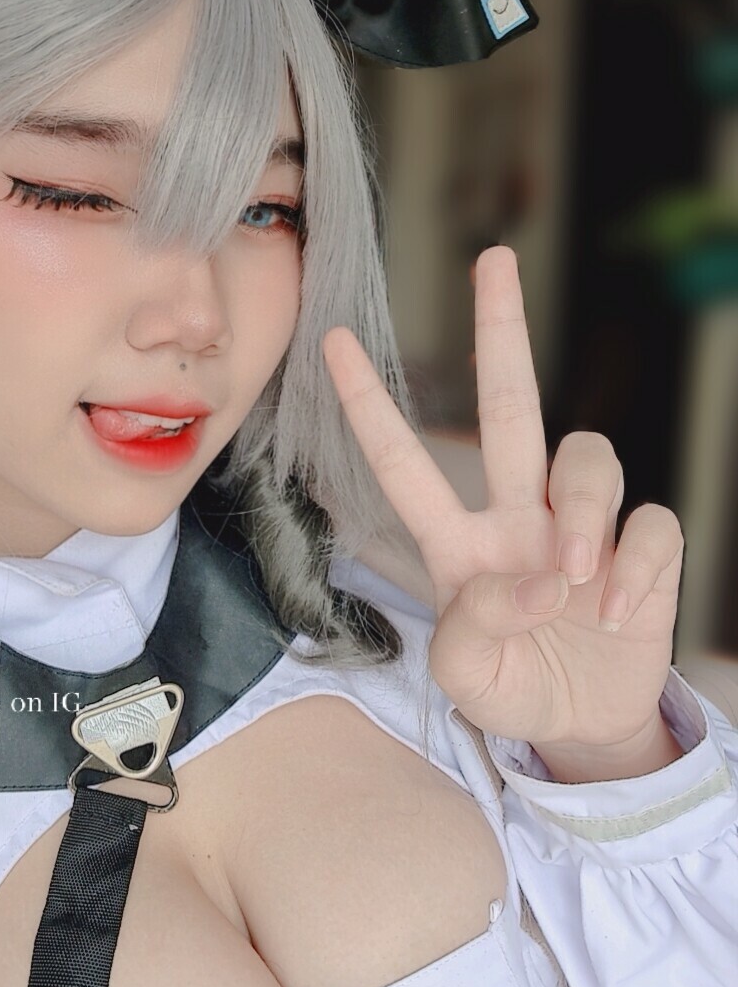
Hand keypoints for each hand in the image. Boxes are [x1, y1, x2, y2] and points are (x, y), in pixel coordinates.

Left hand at [321, 245, 683, 751]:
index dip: (369, 405)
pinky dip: (638, 564)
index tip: (333, 341)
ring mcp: (581, 528)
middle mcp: (517, 517)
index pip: (405, 465)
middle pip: (512, 407)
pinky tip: (619, 611)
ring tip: (573, 581)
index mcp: (458, 543)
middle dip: (501, 331)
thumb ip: (473, 633)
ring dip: (581, 509)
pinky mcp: (641, 551)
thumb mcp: (466, 679)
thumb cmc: (510, 687)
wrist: (581, 725)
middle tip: (493, 260)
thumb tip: (533, 580)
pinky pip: (652, 523)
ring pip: (588, 457)